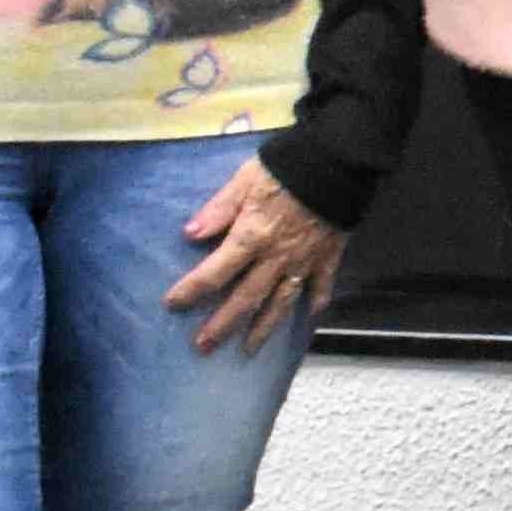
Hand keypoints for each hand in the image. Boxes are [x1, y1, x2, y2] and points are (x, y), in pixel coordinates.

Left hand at [161, 153, 348, 354]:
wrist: (339, 163)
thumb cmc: (286, 168)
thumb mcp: (244, 180)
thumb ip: (218, 209)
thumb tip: (190, 234)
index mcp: (251, 238)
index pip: (214, 273)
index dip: (191, 290)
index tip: (172, 304)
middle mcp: (276, 258)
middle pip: (245, 299)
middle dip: (222, 325)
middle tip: (203, 346)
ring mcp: (305, 261)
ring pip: (281, 302)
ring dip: (264, 328)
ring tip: (248, 348)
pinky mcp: (329, 256)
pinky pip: (322, 285)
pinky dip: (316, 301)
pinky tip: (309, 316)